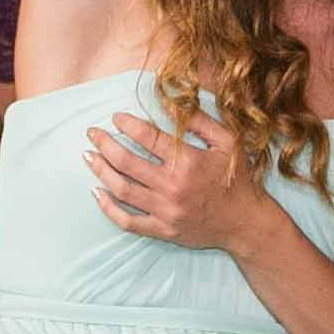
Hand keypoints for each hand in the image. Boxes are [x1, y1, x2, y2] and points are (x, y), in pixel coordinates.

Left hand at [85, 110, 263, 255]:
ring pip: (122, 189)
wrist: (244, 223)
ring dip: (101, 171)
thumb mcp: (228, 142)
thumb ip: (200, 121)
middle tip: (92, 133)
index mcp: (187, 162)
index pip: (148, 138)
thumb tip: (172, 104)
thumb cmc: (237, 179)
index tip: (115, 118)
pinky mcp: (162, 229)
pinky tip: (96, 193)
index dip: (128, 125)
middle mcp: (172, 186)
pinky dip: (108, 208)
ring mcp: (165, 211)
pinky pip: (128, 221)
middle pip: (127, 162)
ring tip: (88, 157)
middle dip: (105, 144)